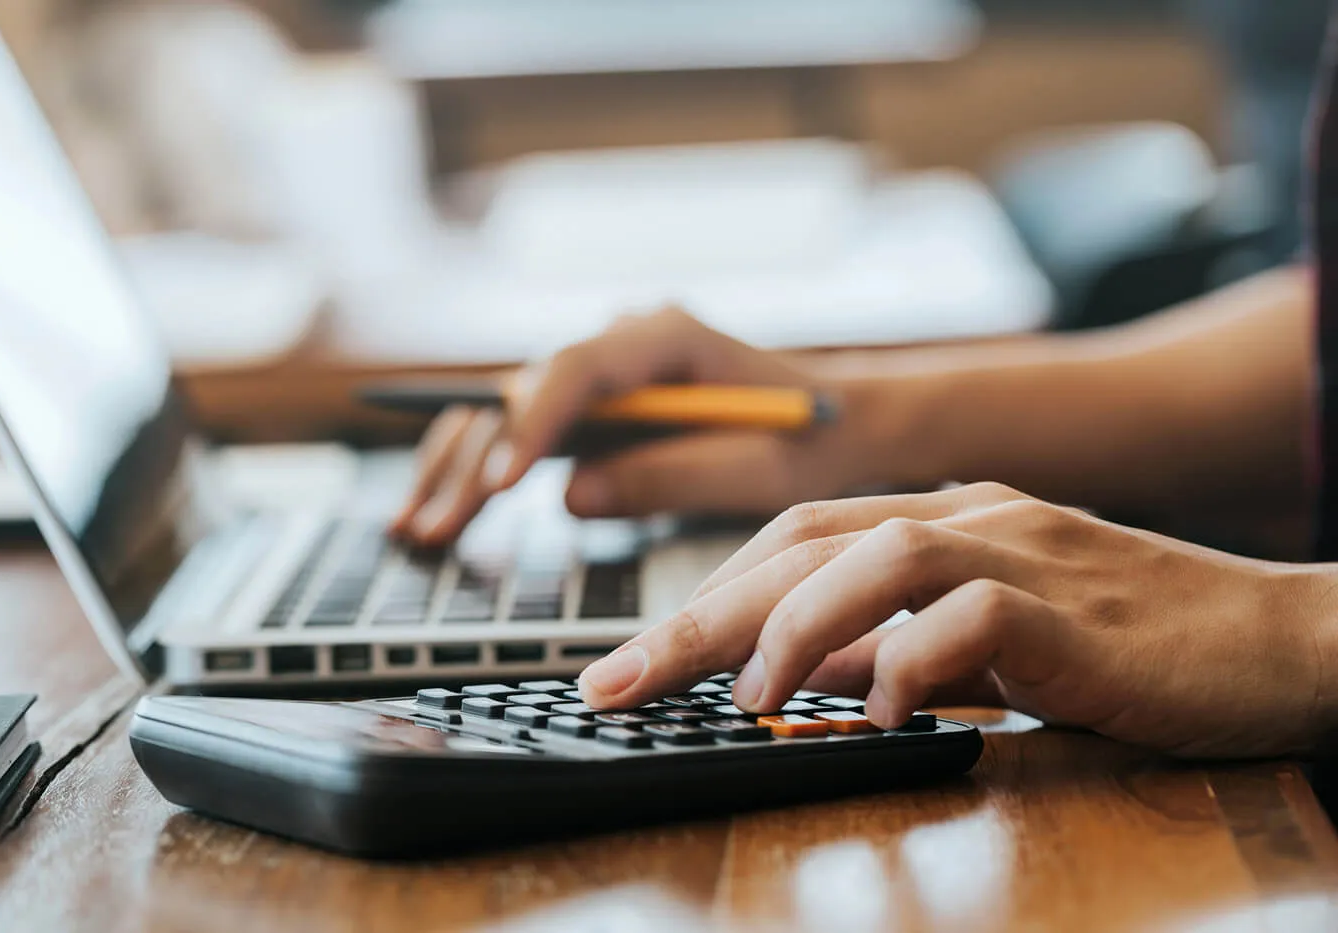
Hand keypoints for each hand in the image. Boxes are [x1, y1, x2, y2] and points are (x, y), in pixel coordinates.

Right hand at [393, 307, 858, 542]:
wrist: (844, 420)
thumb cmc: (814, 440)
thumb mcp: (758, 468)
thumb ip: (669, 476)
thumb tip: (569, 495)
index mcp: (667, 337)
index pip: (579, 370)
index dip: (532, 425)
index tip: (501, 484)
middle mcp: (623, 340)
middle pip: (523, 391)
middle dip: (472, 461)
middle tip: (430, 529)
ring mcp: (605, 370)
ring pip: (508, 409)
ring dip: (458, 467)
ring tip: (413, 530)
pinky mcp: (598, 405)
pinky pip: (526, 432)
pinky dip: (482, 470)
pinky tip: (439, 511)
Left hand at [577, 482, 1337, 757]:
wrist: (1276, 640)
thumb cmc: (1129, 646)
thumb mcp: (989, 645)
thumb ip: (899, 645)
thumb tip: (802, 677)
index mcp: (943, 519)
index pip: (794, 542)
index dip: (704, 596)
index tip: (629, 662)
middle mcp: (971, 517)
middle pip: (802, 544)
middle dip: (697, 616)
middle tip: (617, 681)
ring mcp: (1023, 551)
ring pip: (872, 555)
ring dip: (790, 628)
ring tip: (743, 698)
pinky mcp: (1074, 605)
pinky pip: (970, 618)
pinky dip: (910, 662)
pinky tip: (882, 711)